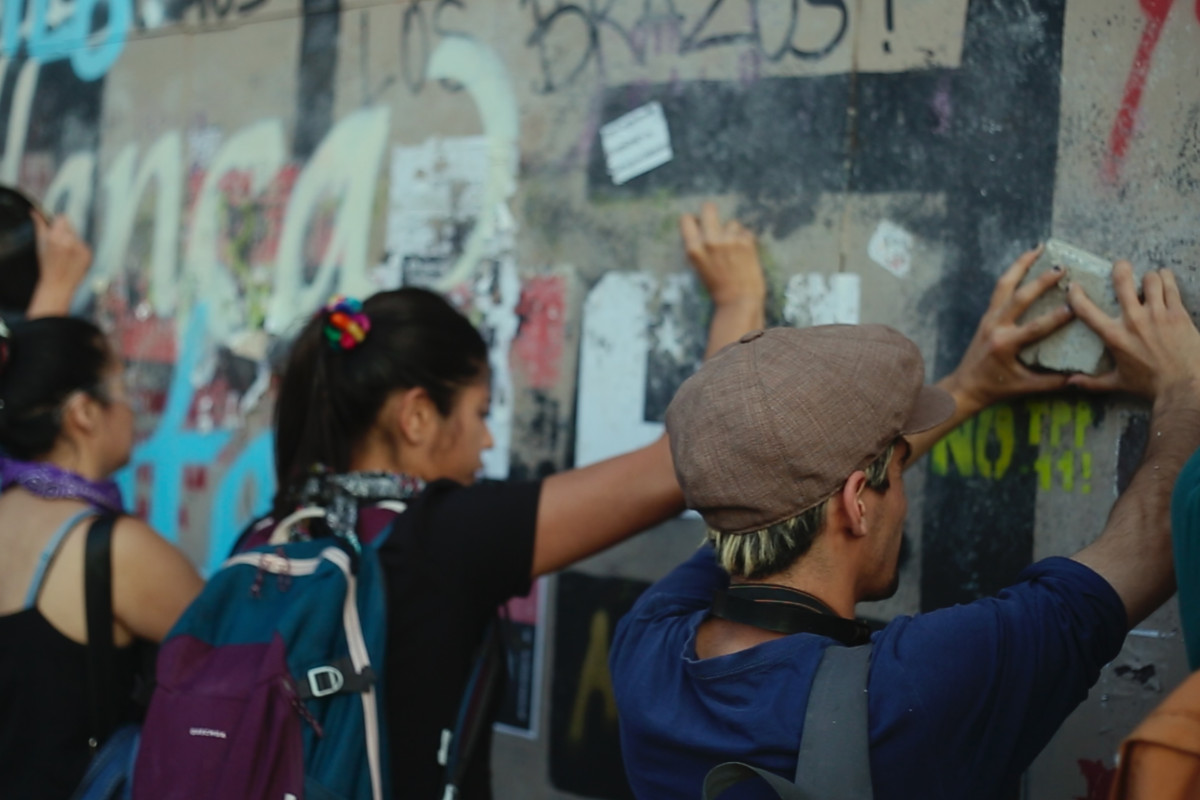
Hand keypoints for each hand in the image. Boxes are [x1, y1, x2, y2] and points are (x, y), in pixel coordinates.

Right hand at [26, 211, 90, 317]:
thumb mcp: (40, 244)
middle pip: (71, 226)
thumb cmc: (46, 264)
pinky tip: (72, 259)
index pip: (63, 218)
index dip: (58, 223)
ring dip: (72, 240)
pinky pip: (83, 245)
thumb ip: (40, 226)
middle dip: (65, 231)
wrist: (59, 284)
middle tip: (59, 244)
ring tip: (65, 253)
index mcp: (56, 237)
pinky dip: (78, 249)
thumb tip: (34, 211)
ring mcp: (81, 248)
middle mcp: (70, 241)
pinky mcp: (89, 254)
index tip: (55, 229)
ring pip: (77, 235)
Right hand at [679, 202, 765, 307]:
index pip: (686, 219)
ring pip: (732, 223)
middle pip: (708, 208)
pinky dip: (747, 241)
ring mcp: (728, 240)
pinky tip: (745, 255)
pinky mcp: (746, 242)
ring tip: (735, 252)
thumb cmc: (718, 287)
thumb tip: (702, 226)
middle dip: (712, 212)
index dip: (694, 220)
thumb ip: (699, 246)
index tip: (700, 225)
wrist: (739, 301)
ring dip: (734, 233)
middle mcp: (709, 241)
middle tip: (718, 224)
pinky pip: (746, 232)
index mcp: (693, 248)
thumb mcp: (699, 266)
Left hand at [941, 246, 1074, 415]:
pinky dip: (1013, 274)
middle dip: (1040, 281)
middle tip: (1061, 267)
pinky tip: (1026, 262)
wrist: (965, 386)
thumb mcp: (1026, 387)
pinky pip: (1000, 289)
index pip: (1035, 328)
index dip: (1056, 318)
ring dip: (1021, 265)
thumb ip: (1053, 382)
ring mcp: (989, 318)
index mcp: (1005, 345)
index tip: (1074, 307)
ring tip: (1038, 248)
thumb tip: (1081, 377)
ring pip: (1004, 285)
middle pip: (1018, 297)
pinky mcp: (987, 315)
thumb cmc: (996, 388)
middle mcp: (995, 327)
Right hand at [1067, 262, 1199, 398]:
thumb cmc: (1150, 386)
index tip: (1074, 286)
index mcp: (1114, 336)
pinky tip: (1165, 278)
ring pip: (1151, 279)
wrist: (1183, 386)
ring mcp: (1157, 314)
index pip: (1086, 310)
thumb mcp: (1117, 383)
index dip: (1076, 295)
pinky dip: (1167, 279)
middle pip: (1123, 281)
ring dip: (1149, 277)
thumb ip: (1092, 382)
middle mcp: (1133, 320)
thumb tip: (1070, 382)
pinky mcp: (1178, 313)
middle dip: (1120, 268)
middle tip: (1121, 265)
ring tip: (1150, 279)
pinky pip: (1171, 287)